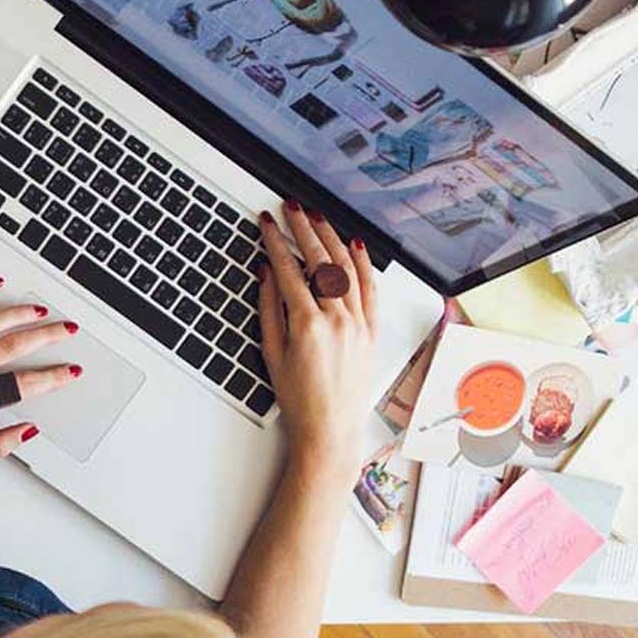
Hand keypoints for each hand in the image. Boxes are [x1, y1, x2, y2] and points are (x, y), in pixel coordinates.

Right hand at [257, 201, 376, 469]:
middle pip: (319, 261)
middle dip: (303, 229)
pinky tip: (354, 245)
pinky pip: (370, 289)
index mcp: (308, 325)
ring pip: (345, 269)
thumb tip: (266, 274)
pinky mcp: (371, 331)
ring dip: (330, 238)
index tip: (267, 223)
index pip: (289, 269)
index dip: (276, 241)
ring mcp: (358, 324)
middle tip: (291, 208)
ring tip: (317, 218)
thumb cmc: (299, 399)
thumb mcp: (272, 353)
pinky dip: (363, 264)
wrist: (330, 430)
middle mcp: (337, 320)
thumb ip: (269, 309)